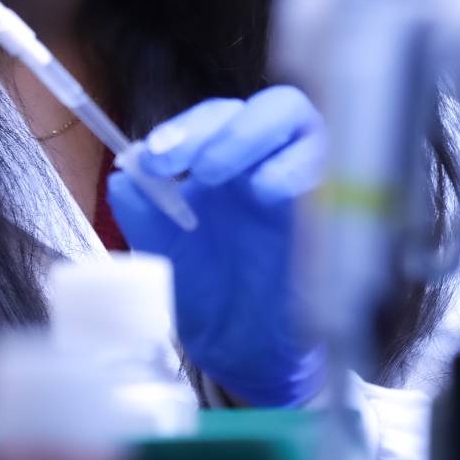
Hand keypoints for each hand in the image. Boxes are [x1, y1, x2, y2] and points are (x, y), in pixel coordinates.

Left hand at [107, 86, 327, 407]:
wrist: (242, 353)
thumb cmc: (206, 291)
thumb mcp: (161, 247)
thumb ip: (141, 207)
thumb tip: (125, 172)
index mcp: (230, 160)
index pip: (218, 117)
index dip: (188, 128)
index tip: (155, 159)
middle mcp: (273, 161)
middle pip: (272, 107)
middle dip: (228, 127)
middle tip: (192, 166)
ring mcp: (308, 184)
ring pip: (305, 126)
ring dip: (258, 137)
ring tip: (217, 176)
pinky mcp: (334, 213)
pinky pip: (332, 173)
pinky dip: (298, 170)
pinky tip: (267, 192)